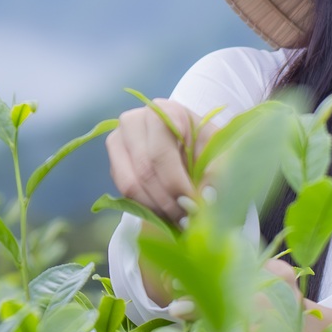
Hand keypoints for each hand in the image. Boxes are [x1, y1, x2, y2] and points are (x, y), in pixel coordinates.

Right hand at [104, 98, 212, 225]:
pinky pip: (124, 191)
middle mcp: (133, 121)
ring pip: (129, 184)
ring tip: (178, 219)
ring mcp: (118, 140)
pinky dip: (145, 207)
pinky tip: (165, 212)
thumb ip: (216, 171)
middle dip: (168, 201)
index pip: (161, 154)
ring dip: (155, 208)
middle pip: (144, 171)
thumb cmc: (203, 142)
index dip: (176, 184)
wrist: (188, 139)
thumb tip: (207, 198)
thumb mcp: (217, 151)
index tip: (194, 206)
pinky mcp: (114, 161)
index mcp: (163, 111)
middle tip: (187, 219)